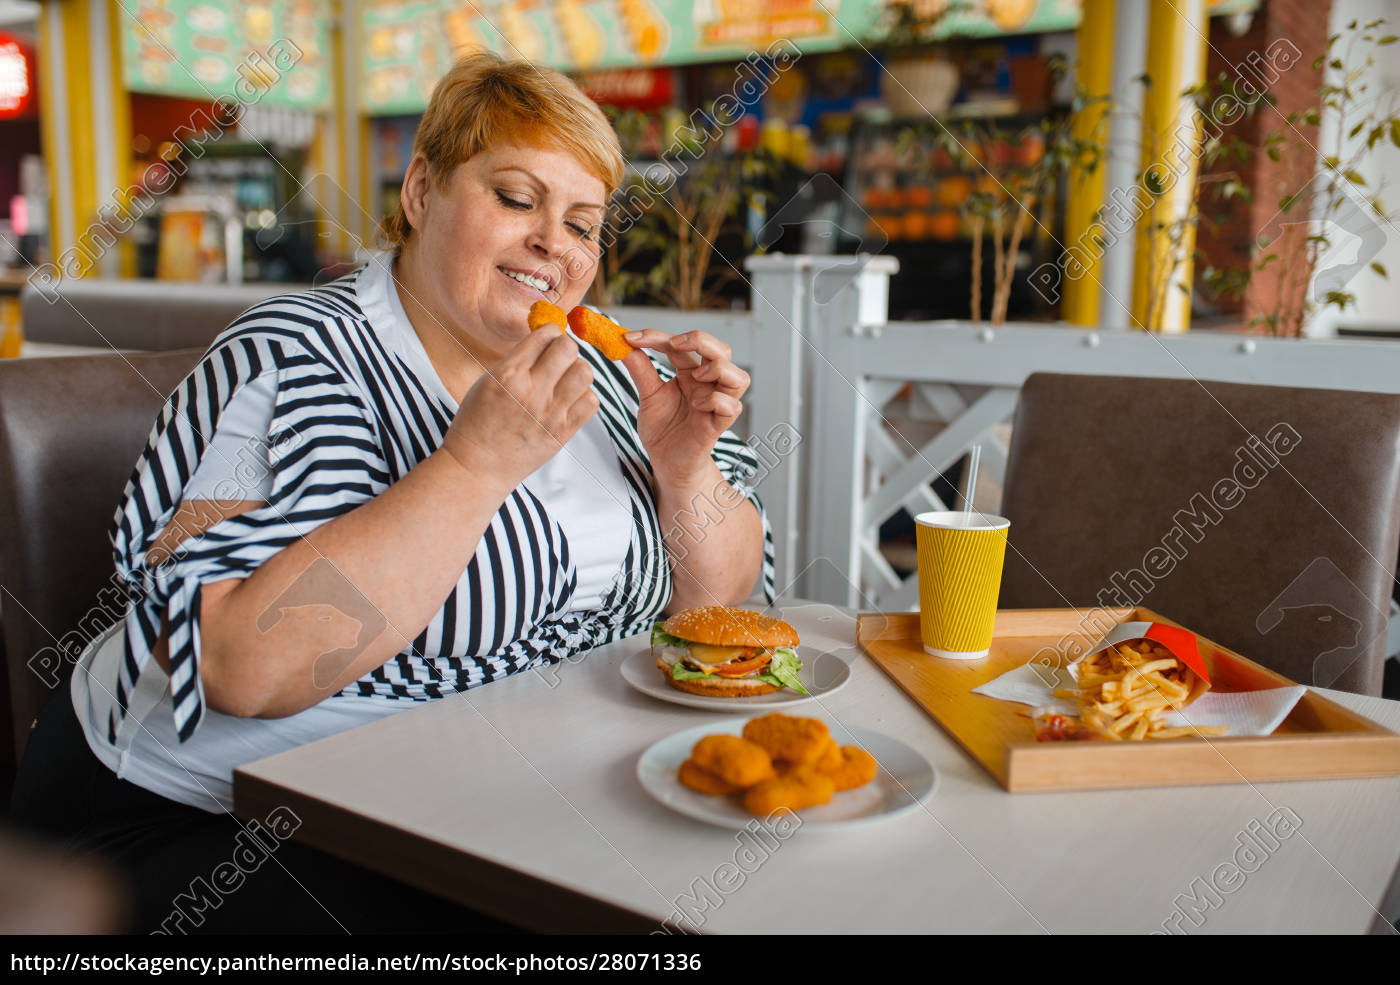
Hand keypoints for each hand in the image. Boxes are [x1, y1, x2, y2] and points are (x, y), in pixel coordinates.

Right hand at [441, 329, 597, 489]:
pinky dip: (584, 397)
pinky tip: (569, 400)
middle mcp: (531, 390)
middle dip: (566, 349)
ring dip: (578, 371)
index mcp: (508, 373)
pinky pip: (591, 402)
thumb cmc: (477, 422)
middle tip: (559, 359)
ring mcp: (550, 413)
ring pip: (585, 373)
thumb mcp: (488, 381)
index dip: (551, 333)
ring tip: (565, 380)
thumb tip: (546, 340)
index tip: (549, 340)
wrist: (477, 466)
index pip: (545, 335)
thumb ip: (517, 361)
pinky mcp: (562, 432)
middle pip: (569, 349)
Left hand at [620, 329, 750, 486]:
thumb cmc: (663, 430)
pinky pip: (731, 407)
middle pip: (722, 350)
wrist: (666, 463)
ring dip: (717, 369)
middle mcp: (708, 385)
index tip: (631, 338)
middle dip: (700, 340)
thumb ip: (640, 370)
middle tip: (673, 344)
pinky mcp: (718, 425)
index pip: (683, 344)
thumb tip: (624, 344)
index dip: (658, 337)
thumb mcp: (648, 395)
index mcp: (691, 373)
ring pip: (739, 376)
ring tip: (694, 376)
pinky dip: (716, 400)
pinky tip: (697, 405)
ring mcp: (716, 405)